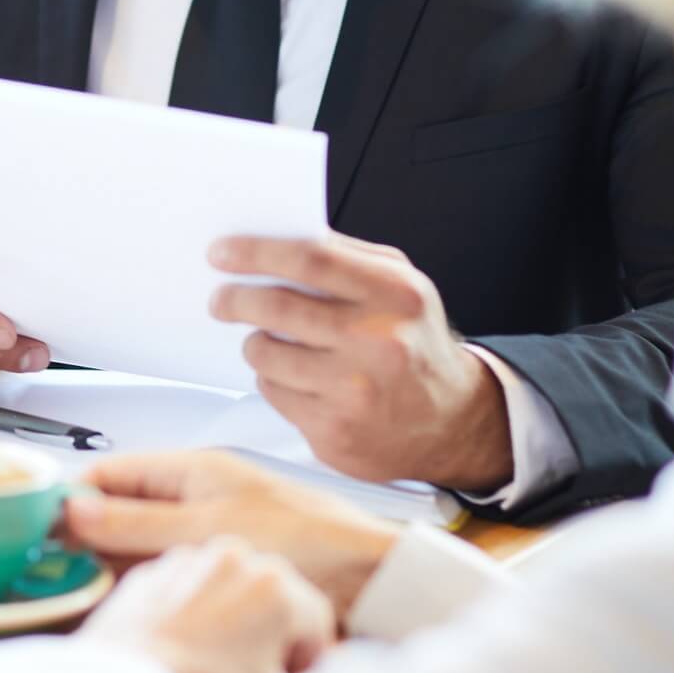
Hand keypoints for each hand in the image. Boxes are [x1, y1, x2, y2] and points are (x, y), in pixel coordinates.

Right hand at [65, 450, 398, 615]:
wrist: (372, 579)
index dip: (72, 496)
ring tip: (80, 592)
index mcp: (193, 471)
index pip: (112, 473)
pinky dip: (146, 583)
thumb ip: (138, 524)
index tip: (37, 526)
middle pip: (121, 509)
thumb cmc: (308, 542)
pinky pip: (170, 569)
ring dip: (113, 564)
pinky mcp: (224, 566)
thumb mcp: (210, 532)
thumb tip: (73, 510)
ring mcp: (209, 530)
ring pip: (141, 543)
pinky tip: (131, 606)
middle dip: (86, 535)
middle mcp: (197, 495)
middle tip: (50, 569)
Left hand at [80, 536, 332, 672]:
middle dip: (271, 631)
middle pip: (272, 594)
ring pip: (226, 585)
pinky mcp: (150, 570)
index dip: (310, 657)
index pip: (316, 619)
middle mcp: (236, 556)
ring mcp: (188, 558)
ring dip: (230, 615)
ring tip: (214, 658)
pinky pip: (184, 588)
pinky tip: (180, 646)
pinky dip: (190, 610)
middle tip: (254, 671)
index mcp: (277, 585)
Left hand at [208, 231, 513, 492]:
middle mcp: (378, 341)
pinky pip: (274, 393)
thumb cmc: (416, 346)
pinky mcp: (334, 432)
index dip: (256, 252)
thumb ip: (349, 259)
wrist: (452, 422)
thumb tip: (276, 241)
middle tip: (221, 299)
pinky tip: (296, 378)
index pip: (311, 258)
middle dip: (235, 299)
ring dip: (256, 344)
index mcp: (395, 294)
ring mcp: (355, 392)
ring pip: (266, 354)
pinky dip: (273, 380)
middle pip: (278, 307)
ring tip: (269, 342)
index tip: (222, 252)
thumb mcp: (402, 288)